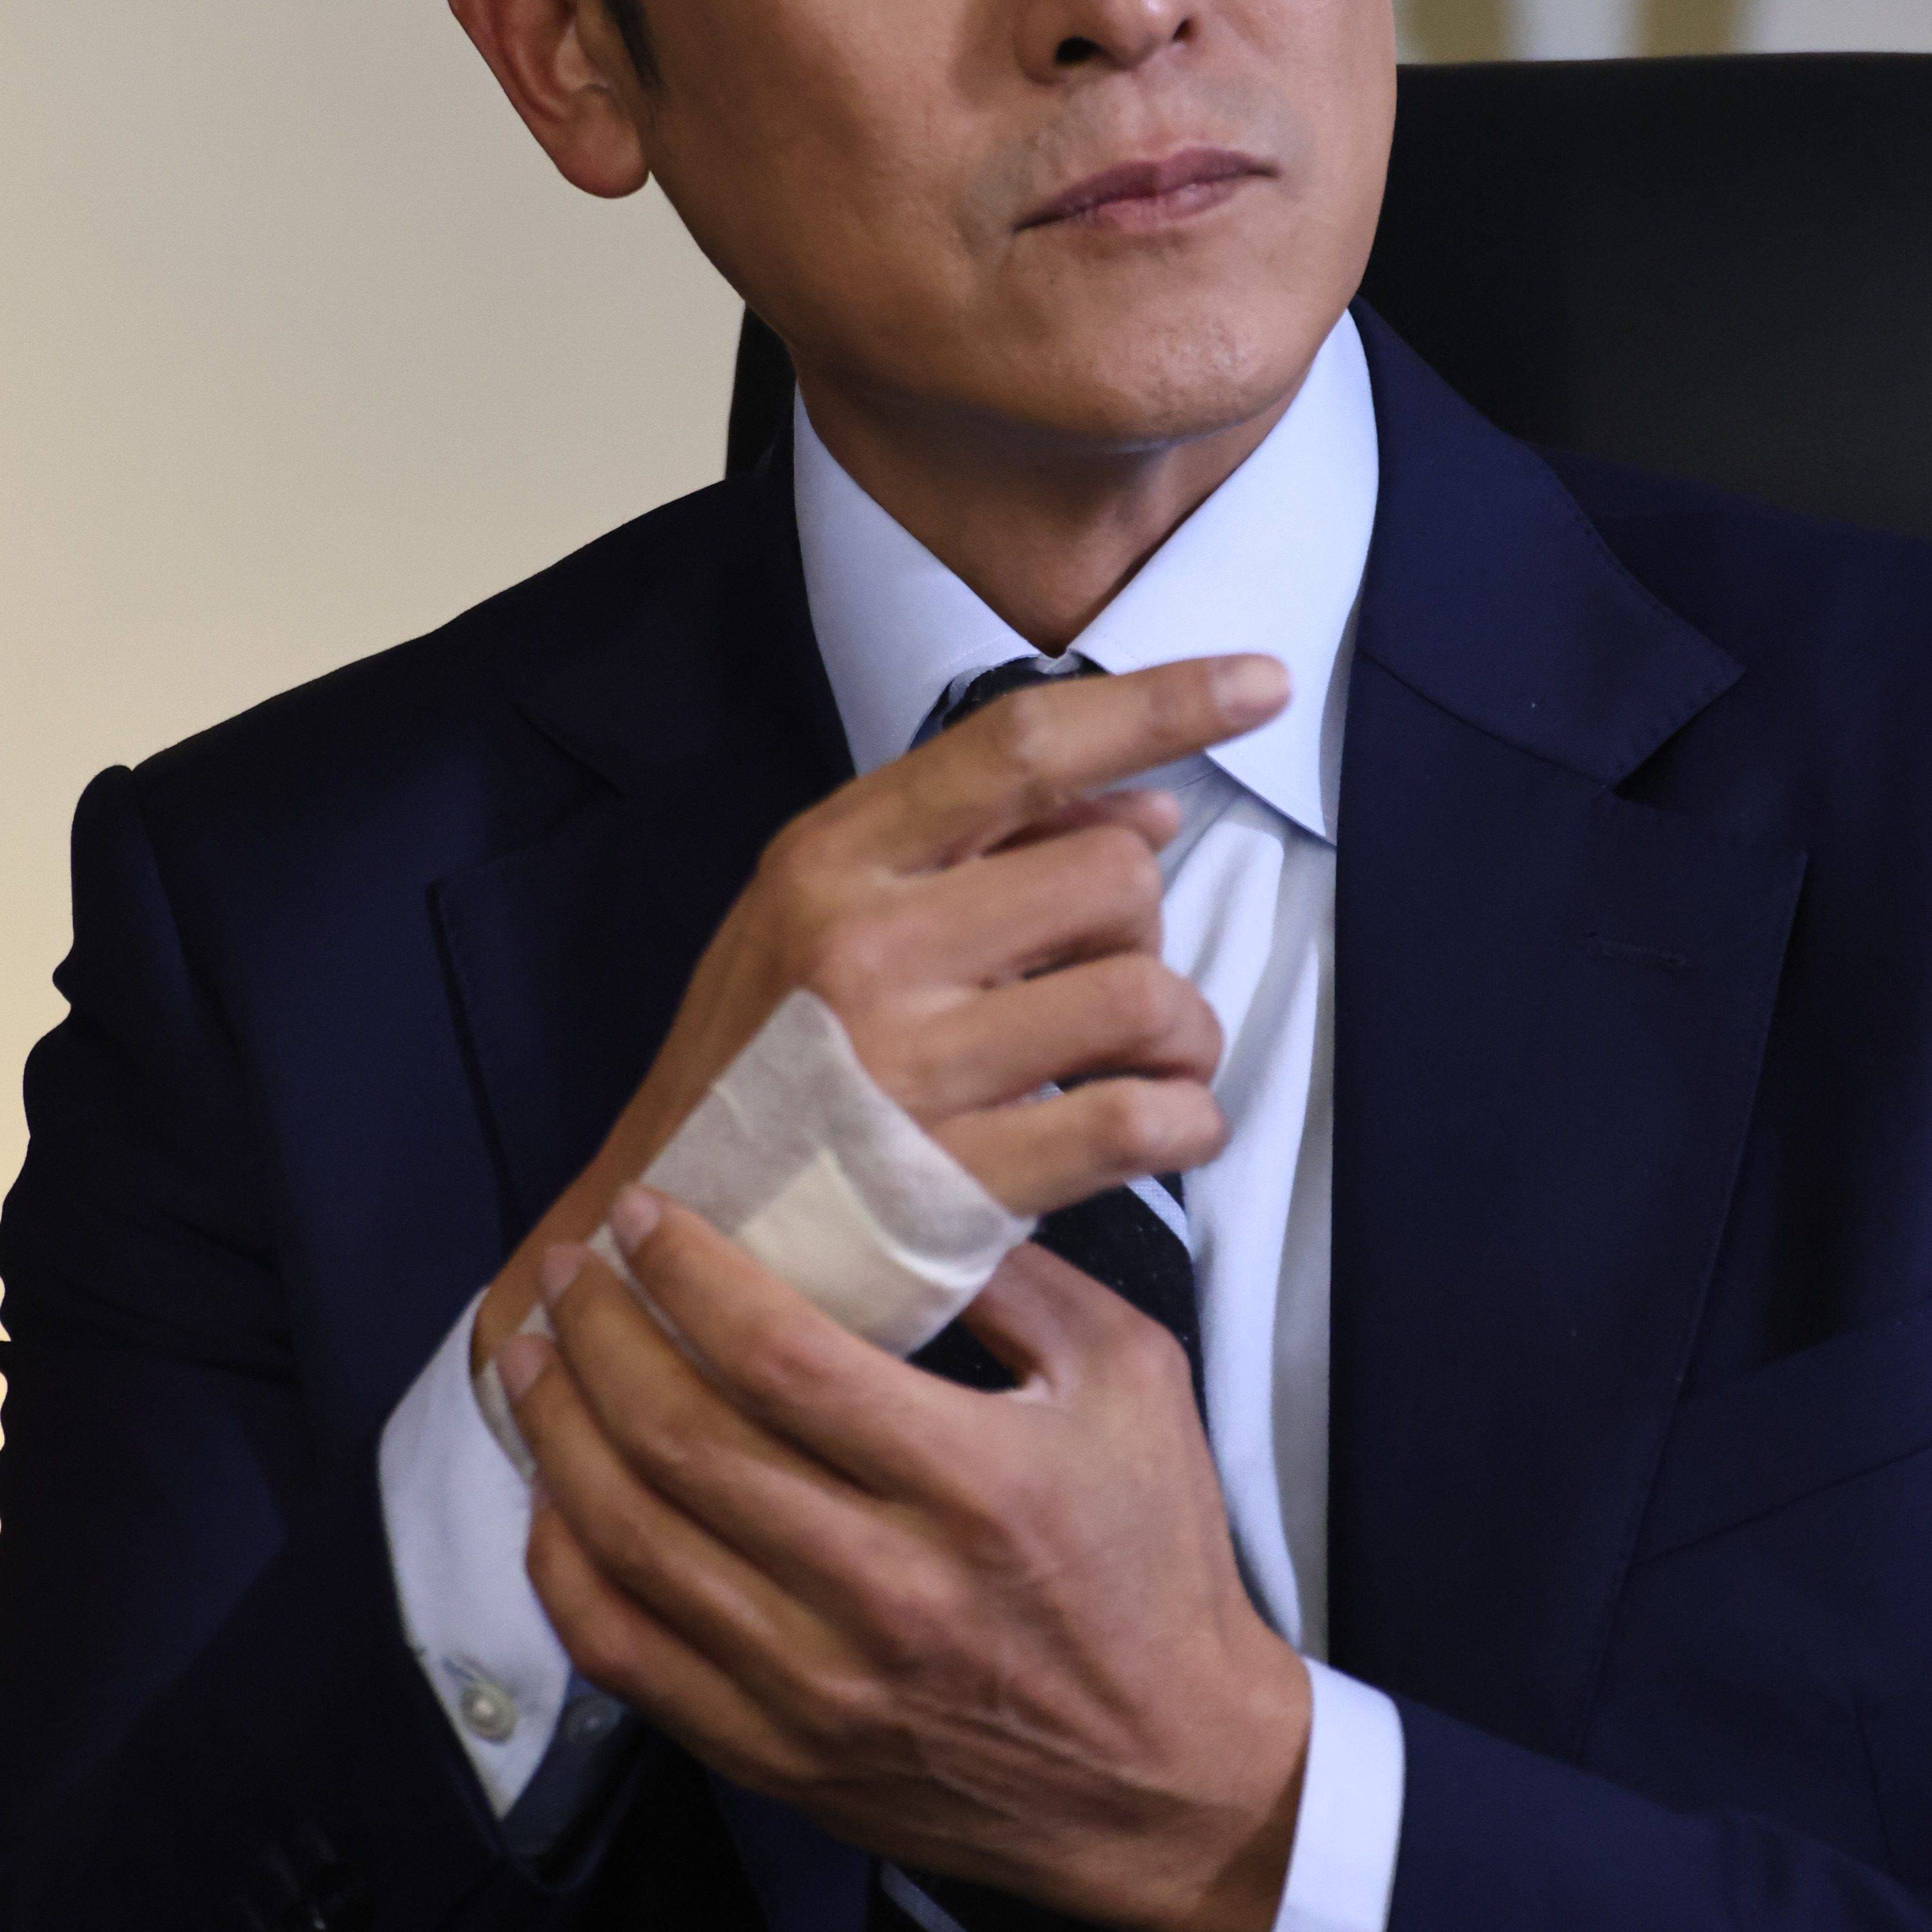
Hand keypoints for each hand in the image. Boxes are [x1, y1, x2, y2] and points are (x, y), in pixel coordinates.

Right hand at [474, 649, 1287, 1370]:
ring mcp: (907, 1067)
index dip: (1159, 701)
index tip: (1264, 680)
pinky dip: (1184, 1125)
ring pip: (1145, 994)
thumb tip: (1146, 807)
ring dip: (1180, 1035)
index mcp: (832, 859)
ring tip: (1140, 1068)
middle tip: (1098, 984)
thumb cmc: (765, 1073)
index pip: (1020, 742)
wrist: (667, 1251)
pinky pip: (1139, 1123)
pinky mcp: (954, 1184)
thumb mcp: (824, 924)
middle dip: (1143, 929)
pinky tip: (1159, 1134)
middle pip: (1114, 873)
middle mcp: (864, 946)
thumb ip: (973, 855)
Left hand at [502, 1189, 1311, 1931]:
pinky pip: (627, 1658)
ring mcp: (821, 1690)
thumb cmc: (1155, 1565)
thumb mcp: (1134, 1384)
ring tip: (533, 1360)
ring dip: (560, 1437)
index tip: (644, 1216)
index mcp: (977, 1486)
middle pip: (684, 1441)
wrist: (1171, 1782)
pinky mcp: (780, 1758)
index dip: (688, 1274)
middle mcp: (888, 1593)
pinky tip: (554, 1498)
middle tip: (570, 1269)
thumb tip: (908, 1186)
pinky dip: (566, 1569)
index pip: (782, 1359)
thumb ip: (1023, 1280)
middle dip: (601, 1335)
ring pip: (634, 1546)